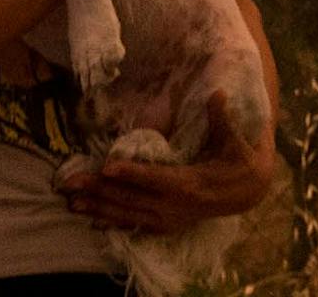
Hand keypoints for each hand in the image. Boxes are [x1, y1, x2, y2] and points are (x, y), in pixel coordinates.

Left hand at [60, 93, 275, 233]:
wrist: (247, 192)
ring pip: (127, 214)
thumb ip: (222, 118)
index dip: (129, 173)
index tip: (105, 167)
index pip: (153, 178)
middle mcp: (173, 207)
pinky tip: (94, 221)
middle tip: (69, 185)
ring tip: (72, 204)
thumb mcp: (234, 139)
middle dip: (98, 191)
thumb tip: (218, 93)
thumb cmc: (239, 160)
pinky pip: (134, 225)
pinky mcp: (166, 226)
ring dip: (98, 208)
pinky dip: (113, 222)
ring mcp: (168, 220)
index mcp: (189, 184)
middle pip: (130, 199)